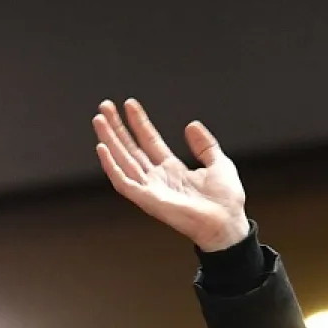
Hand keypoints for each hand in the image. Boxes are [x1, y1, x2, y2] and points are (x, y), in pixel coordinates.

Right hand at [94, 99, 250, 252]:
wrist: (228, 223)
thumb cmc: (226, 200)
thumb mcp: (219, 163)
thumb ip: (205, 145)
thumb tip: (192, 125)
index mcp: (173, 169)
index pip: (150, 141)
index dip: (140, 123)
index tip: (130, 104)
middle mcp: (158, 178)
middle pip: (131, 149)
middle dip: (117, 128)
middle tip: (105, 106)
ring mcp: (151, 189)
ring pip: (123, 161)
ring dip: (110, 140)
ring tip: (99, 119)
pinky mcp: (148, 200)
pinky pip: (124, 183)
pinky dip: (111, 167)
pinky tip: (102, 148)